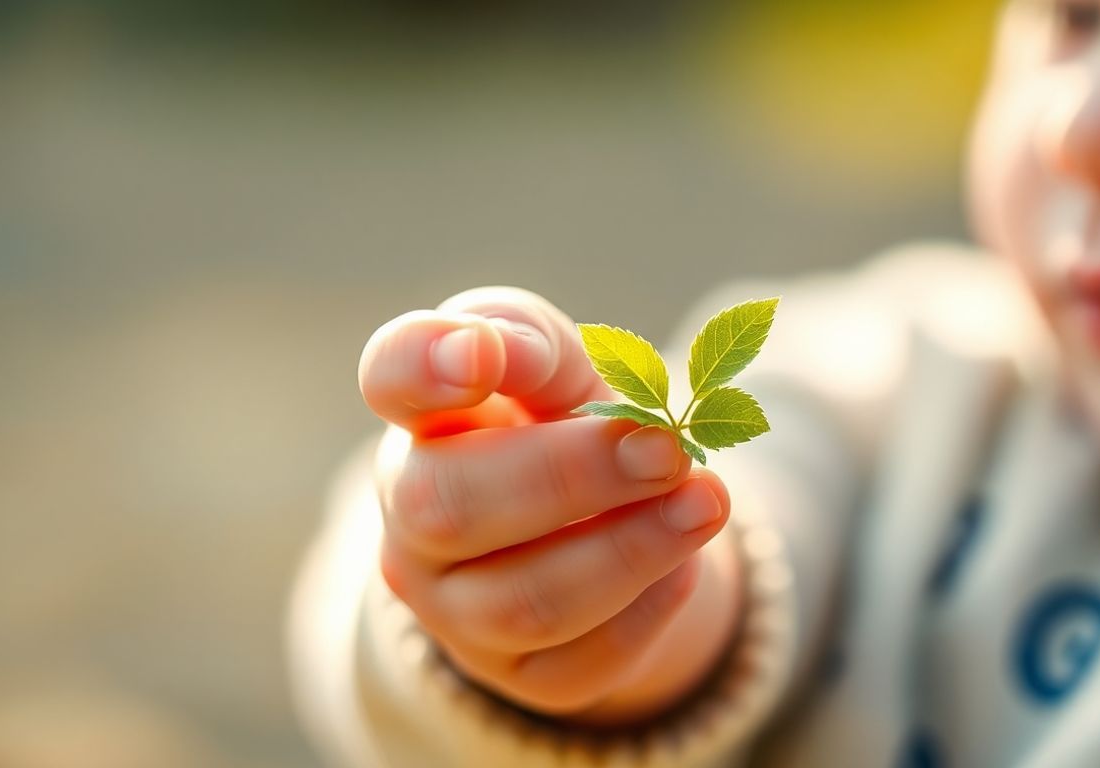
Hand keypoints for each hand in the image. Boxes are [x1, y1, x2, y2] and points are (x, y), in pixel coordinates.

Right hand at [358, 287, 741, 721]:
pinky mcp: (514, 673)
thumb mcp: (562, 364)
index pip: (392, 377)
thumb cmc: (568, 420)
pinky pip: (578, 662)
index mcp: (424, 413)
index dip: (422, 365)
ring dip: (629, 550)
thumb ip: (534, 343)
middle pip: (451, 507)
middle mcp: (412, 517)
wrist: (609, 516)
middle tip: (668, 449)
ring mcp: (452, 606)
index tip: (479, 355)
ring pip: (522, 603)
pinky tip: (681, 568)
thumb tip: (505, 351)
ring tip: (707, 503)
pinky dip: (644, 612)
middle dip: (574, 476)